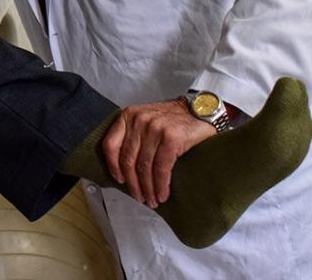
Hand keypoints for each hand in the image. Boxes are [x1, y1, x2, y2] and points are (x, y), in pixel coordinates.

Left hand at [102, 99, 216, 208]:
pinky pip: (161, 168)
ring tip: (152, 200)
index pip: (111, 144)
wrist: (200, 111)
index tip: (119, 180)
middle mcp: (139, 120)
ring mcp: (154, 128)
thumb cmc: (173, 119)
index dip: (113, 166)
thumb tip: (125, 169)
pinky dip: (161, 185)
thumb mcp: (146, 120)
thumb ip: (134, 135)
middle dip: (133, 184)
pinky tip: (162, 194)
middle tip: (139, 197)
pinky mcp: (171, 138)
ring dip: (148, 189)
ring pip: (145, 167)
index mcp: (129, 116)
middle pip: (128, 159)